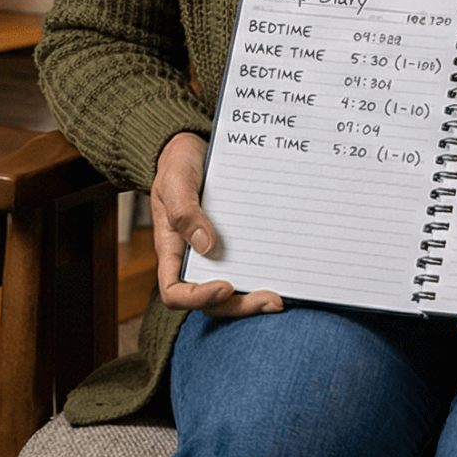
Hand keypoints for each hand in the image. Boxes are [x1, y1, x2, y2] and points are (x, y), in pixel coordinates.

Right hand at [152, 131, 282, 317]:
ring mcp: (215, 254)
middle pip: (211, 301)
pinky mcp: (235, 245)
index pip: (174, 291)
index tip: (225, 286)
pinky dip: (264, 275)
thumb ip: (184, 212)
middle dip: (239, 306)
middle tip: (271, 300)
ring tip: (280, 298)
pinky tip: (284, 270)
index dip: (198, 298)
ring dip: (254, 299)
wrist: (193, 150)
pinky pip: (247, 267)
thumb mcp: (175, 182)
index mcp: (172, 250)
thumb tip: (207, 246)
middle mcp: (194, 259)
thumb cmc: (177, 166)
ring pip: (231, 292)